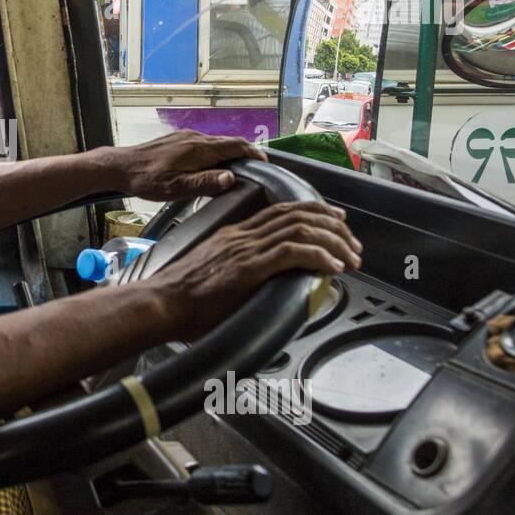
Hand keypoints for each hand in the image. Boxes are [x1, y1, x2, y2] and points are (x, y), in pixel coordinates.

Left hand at [105, 130, 268, 200]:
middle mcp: (196, 138)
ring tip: (240, 170)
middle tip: (258, 170)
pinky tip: (214, 166)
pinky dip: (217, 152)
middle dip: (247, 154)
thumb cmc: (146, 180)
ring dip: (231, 153)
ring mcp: (186, 137)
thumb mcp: (176, 188)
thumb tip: (231, 178)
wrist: (120, 166)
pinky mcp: (178, 140)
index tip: (267, 165)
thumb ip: (205, 183)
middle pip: (230, 142)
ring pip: (217, 142)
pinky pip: (205, 143)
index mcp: (199, 149)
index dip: (255, 155)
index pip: (237, 146)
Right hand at [152, 201, 362, 338]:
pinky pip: (292, 252)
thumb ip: (237, 274)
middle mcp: (242, 236)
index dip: (314, 212)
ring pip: (300, 229)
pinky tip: (334, 266)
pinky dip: (319, 256)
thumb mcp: (214, 277)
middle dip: (333, 226)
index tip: (335, 221)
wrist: (161, 302)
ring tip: (351, 256)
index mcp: (233, 236)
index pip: (281, 211)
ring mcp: (244, 250)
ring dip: (333, 242)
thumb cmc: (182, 301)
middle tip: (353, 242)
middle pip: (297, 215)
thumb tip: (258, 287)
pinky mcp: (247, 267)